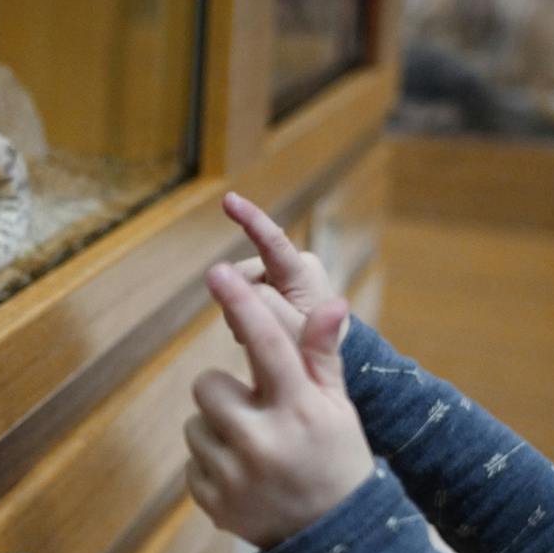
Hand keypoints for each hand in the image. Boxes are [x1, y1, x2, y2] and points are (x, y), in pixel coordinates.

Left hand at [185, 262, 374, 548]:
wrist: (334, 540)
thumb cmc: (337, 458)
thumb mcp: (338, 408)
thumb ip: (321, 356)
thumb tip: (332, 303)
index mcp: (300, 411)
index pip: (267, 344)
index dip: (242, 304)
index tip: (219, 273)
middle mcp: (264, 442)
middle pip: (208, 384)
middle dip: (228, 392)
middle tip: (257, 412)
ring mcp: (235, 476)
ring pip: (195, 422)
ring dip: (219, 428)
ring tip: (255, 449)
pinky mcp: (213, 502)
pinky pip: (191, 460)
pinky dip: (213, 463)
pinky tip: (245, 476)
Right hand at [218, 192, 344, 345]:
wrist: (323, 353)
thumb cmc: (314, 346)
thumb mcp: (294, 335)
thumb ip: (265, 307)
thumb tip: (230, 278)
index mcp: (303, 274)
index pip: (273, 242)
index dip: (250, 219)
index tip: (229, 199)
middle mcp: (291, 265)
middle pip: (242, 275)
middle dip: (241, 302)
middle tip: (261, 332)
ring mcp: (280, 272)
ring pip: (237, 286)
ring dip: (243, 310)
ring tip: (268, 330)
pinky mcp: (271, 281)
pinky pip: (241, 293)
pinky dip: (245, 311)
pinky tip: (262, 324)